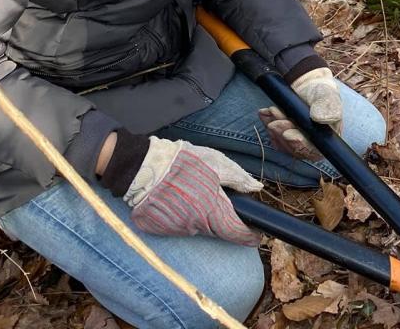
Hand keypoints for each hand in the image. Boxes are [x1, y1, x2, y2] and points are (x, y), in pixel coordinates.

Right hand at [123, 137, 262, 245]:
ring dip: (201, 217)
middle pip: (216, 230)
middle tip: (219, 203)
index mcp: (210, 208)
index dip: (248, 236)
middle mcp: (194, 224)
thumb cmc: (182, 162)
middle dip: (223, 222)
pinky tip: (177, 200)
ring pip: (197, 228)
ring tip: (193, 194)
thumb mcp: (216, 163)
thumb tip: (257, 188)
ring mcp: (175, 229)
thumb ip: (238, 178)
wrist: (143, 167)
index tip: (256, 237)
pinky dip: (182, 217)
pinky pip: (178, 226)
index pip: (234, 232)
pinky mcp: (159, 229)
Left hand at [259, 67, 343, 158]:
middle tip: (275, 122)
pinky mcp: (284, 136)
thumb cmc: (321, 92)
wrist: (307, 86)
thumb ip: (329, 107)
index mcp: (326, 139)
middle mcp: (312, 144)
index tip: (287, 134)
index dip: (300, 146)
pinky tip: (266, 113)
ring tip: (273, 110)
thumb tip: (319, 118)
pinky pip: (274, 137)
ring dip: (274, 129)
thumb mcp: (328, 95)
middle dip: (283, 134)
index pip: (313, 151)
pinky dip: (268, 124)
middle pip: (295, 149)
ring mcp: (297, 141)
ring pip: (282, 143)